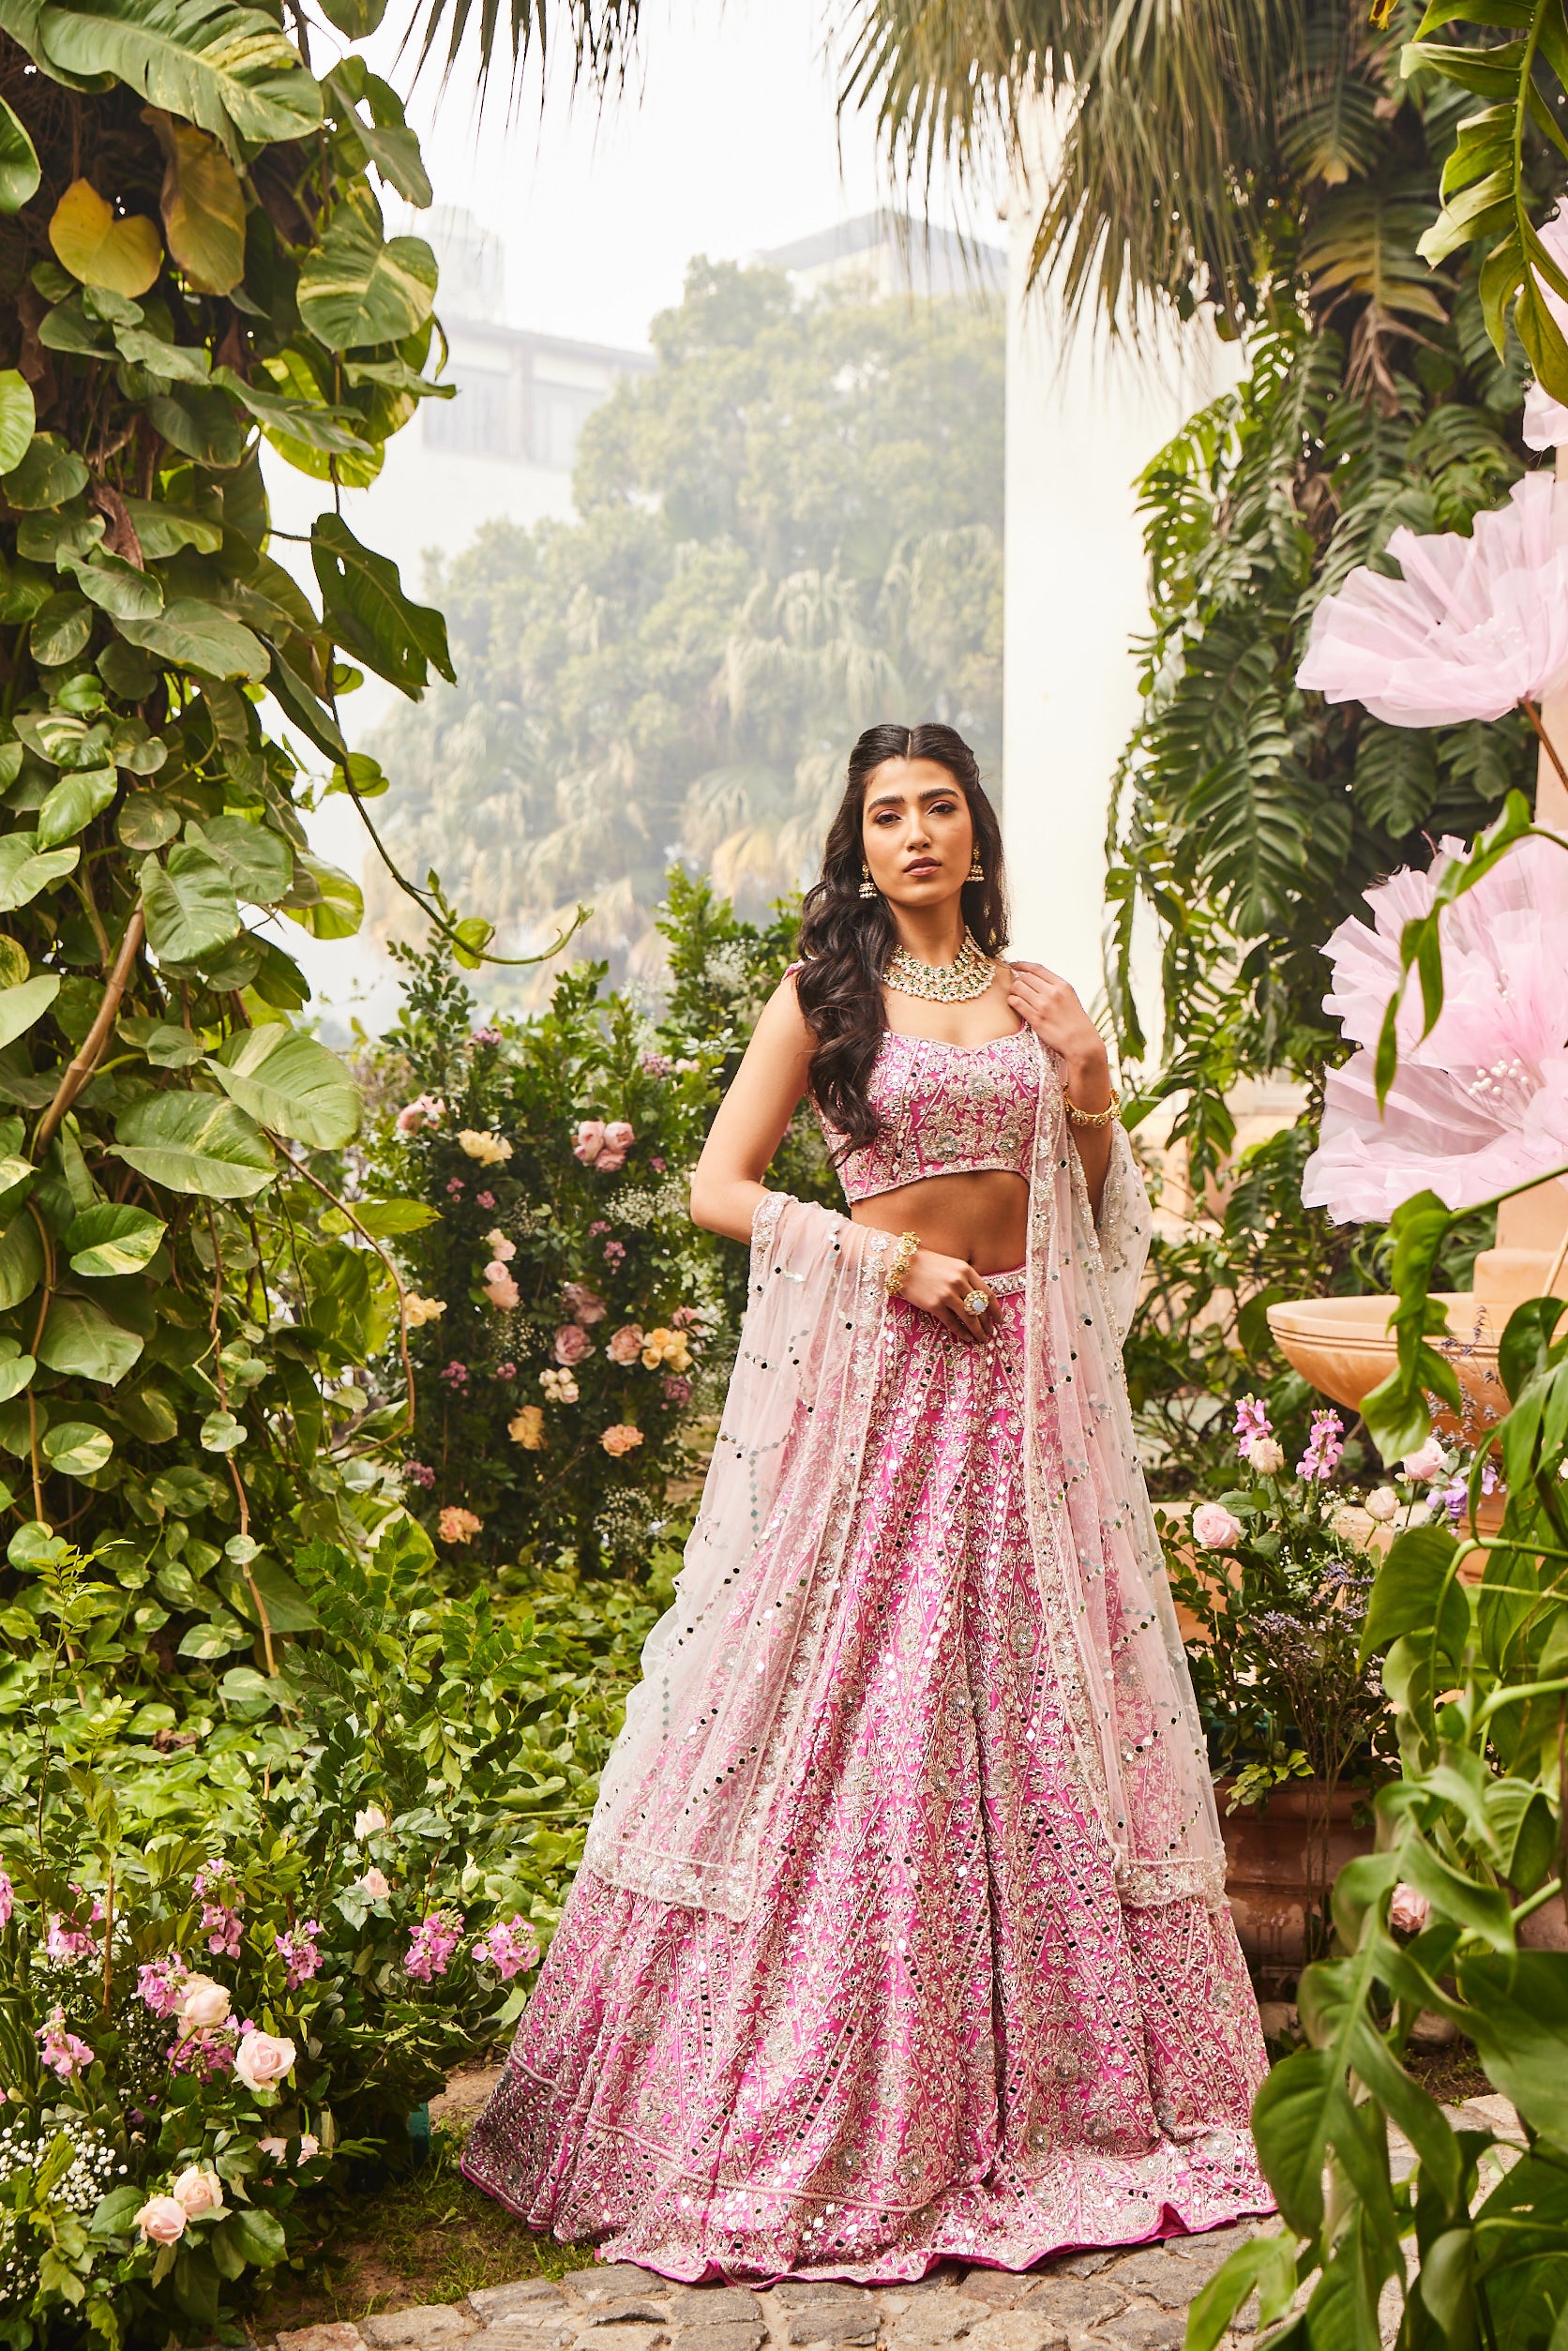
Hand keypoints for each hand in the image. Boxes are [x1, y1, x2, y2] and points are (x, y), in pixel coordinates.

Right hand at [897, 1248, 994, 1341]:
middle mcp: (959, 1282)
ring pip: (969, 1318)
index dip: (996, 1310)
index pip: (988, 1294)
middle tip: (991, 1333)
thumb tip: (980, 1301)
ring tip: (981, 1338)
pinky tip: (966, 1337)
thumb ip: (966, 1280)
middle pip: (980, 1308)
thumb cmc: (927, 1264)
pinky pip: (953, 1323)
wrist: (901, 1263)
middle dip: (987, 1323)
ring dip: (978, 1331)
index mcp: (966, 1271)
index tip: (999, 1321)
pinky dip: (962, 1332)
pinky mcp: (934, 1305)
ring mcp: (947, 1294)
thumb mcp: (952, 1265)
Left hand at [1006, 961, 1109, 1105]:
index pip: (1037, 968)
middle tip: (1015, 986)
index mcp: (1063, 985)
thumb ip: (1055, 988)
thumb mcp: (1071, 999)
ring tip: (1015, 996)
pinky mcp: (1036, 1019)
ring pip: (1018, 987)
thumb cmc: (1076, 1023)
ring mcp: (1044, 1005)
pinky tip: (1014, 1004)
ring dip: (1013, 991)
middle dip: (1017, 980)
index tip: (1014, 965)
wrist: (1082, 1043)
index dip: (1022, 964)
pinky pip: (1016, 1003)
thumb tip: (1035, 981)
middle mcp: (1053, 993)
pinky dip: (1012, 1001)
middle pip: (1025, 977)